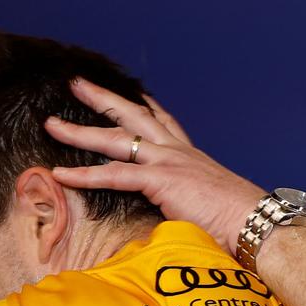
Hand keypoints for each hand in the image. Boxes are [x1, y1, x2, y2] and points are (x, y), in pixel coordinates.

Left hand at [45, 78, 263, 251]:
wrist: (254, 221)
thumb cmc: (239, 221)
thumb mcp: (210, 204)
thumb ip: (189, 203)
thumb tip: (182, 218)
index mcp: (191, 156)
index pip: (164, 122)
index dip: (145, 105)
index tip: (132, 92)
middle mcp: (177, 151)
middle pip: (133, 116)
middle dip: (102, 98)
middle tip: (77, 84)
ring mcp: (168, 161)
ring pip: (115, 138)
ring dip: (80, 130)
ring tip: (51, 123)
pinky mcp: (159, 180)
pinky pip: (113, 175)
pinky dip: (83, 175)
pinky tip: (59, 173)